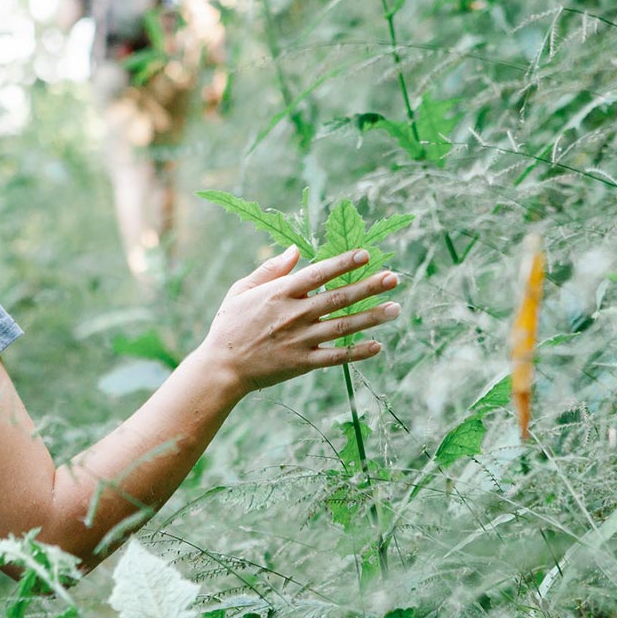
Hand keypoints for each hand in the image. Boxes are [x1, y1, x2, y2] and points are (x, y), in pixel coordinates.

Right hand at [196, 246, 400, 397]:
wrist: (221, 367)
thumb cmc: (229, 325)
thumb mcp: (242, 290)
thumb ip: (270, 269)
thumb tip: (296, 250)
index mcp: (279, 293)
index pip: (318, 274)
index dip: (343, 263)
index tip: (366, 254)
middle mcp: (294, 315)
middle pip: (338, 298)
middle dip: (368, 286)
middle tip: (394, 278)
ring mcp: (300, 340)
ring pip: (343, 326)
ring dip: (371, 317)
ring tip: (395, 308)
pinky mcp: (303, 363)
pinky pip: (336, 357)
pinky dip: (357, 352)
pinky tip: (377, 346)